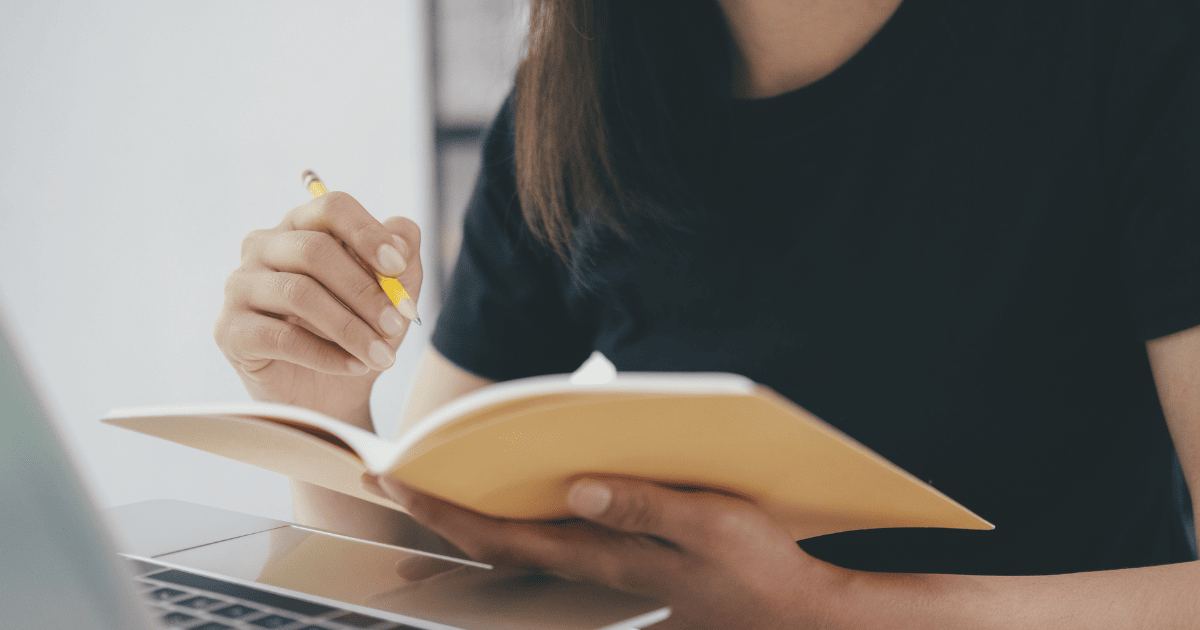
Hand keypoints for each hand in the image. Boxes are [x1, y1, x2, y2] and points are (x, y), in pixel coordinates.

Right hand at [214, 191, 422, 420]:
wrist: (332, 393)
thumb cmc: (360, 329)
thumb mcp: (392, 293)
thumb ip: (402, 258)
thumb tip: (401, 236)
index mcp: (302, 225)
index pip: (331, 208)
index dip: (367, 233)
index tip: (398, 266)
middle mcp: (263, 247)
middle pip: (314, 250)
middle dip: (364, 291)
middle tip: (398, 324)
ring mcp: (240, 286)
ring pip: (299, 294)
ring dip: (351, 328)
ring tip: (384, 355)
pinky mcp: (229, 329)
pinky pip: (280, 337)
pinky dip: (326, 355)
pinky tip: (355, 366)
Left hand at [362, 475, 847, 629]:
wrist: (796, 618)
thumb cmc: (760, 571)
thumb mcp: (713, 525)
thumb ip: (646, 507)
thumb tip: (577, 488)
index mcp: (605, 558)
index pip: (506, 537)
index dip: (448, 512)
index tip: (400, 483)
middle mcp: (594, 574)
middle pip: (498, 550)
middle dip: (441, 521)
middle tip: (393, 491)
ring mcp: (607, 580)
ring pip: (521, 558)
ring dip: (472, 535)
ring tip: (432, 512)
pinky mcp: (626, 576)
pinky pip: (554, 558)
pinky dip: (517, 542)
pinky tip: (515, 526)